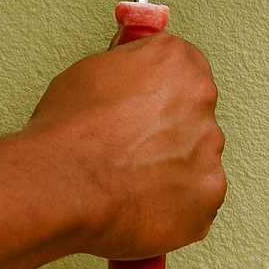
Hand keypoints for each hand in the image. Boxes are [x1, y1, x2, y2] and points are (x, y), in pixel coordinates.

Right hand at [25, 32, 226, 259]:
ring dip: (173, 166)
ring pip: (196, 159)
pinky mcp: (206, 199)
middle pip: (194, 114)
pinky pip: (195, 199)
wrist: (61, 186)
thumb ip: (130, 67)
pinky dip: (173, 203)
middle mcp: (202, 105)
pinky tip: (140, 202)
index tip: (147, 98)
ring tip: (130, 177)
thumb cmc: (68, 131)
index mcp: (177, 65)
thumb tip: (134, 74)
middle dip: (170, 128)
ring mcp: (208, 155)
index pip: (184, 66)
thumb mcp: (91, 70)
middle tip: (132, 143)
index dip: (160, 85)